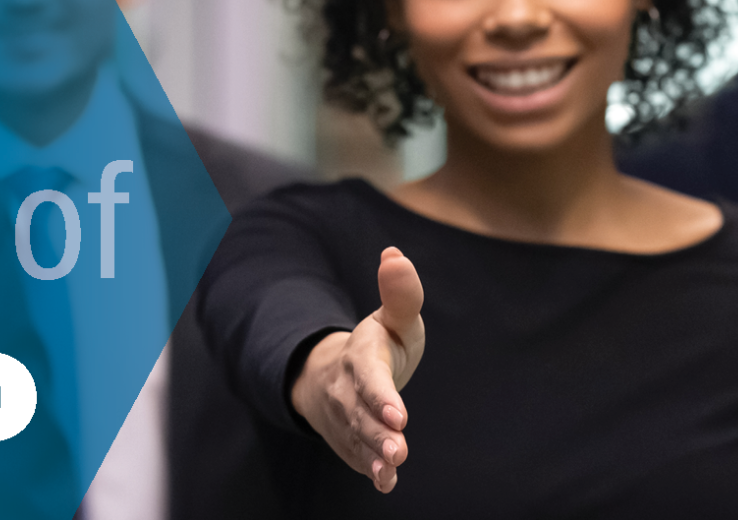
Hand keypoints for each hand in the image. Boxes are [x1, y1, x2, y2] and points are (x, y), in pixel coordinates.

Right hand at [290, 247, 426, 492]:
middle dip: (377, 432)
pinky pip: (357, 456)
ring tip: (393, 468)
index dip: (381, 396)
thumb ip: (401, 294)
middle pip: (360, 413)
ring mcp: (345, 417)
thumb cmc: (378, 343)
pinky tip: (387, 483)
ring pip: (357, 438)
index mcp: (361, 357)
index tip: (399, 415)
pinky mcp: (349, 439)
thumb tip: (395, 255)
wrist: (336, 372)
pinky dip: (371, 471)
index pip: (369, 377)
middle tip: (399, 449)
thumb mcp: (392, 318)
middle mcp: (348, 389)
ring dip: (374, 455)